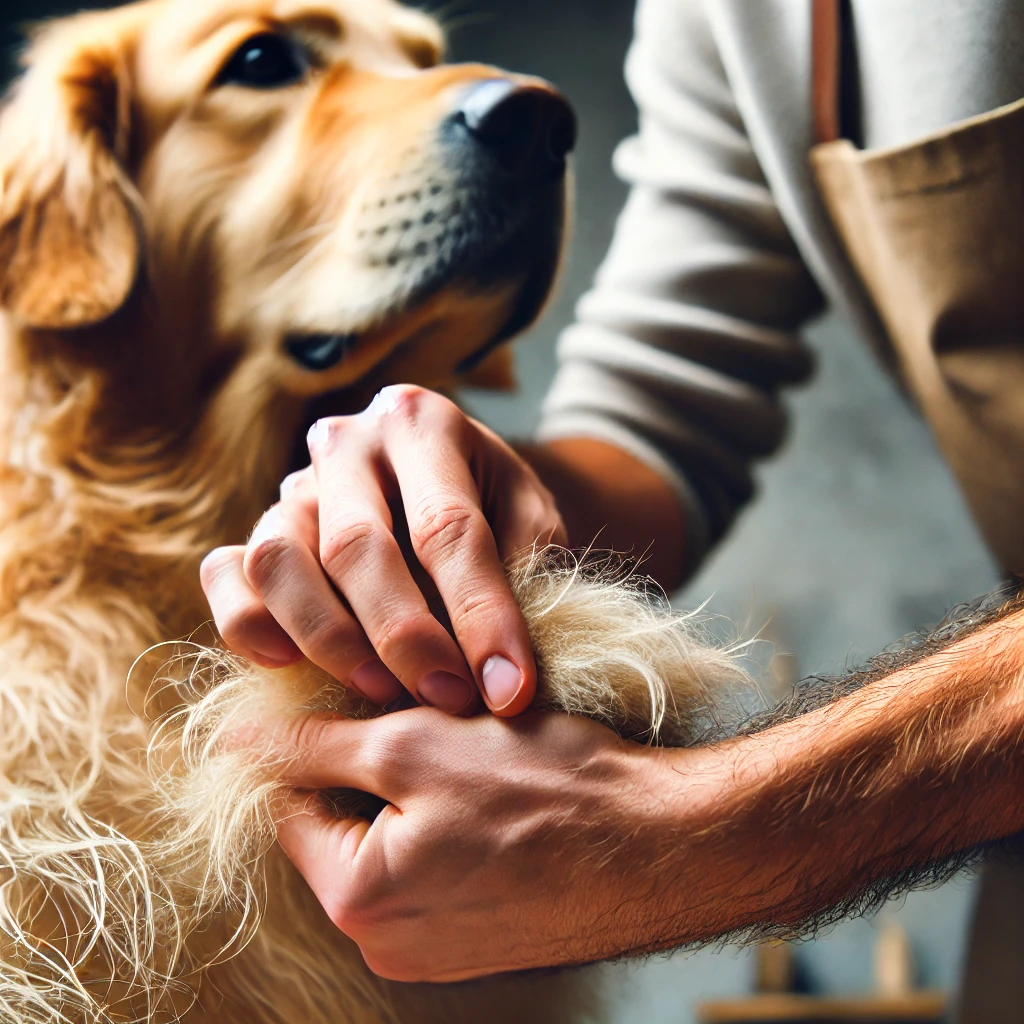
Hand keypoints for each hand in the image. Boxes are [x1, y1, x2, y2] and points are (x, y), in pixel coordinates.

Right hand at [201, 385, 565, 716]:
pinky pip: (228, 575)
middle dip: (404, 636)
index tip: (509, 688)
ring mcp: (292, 486)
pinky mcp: (256, 530)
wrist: (453, 487)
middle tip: (448, 697)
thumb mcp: (533, 523)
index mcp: (424, 424)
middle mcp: (347, 443)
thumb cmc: (499, 509)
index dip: (481, 614)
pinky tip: (291, 665)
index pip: (448, 527)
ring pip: (278, 560)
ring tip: (380, 690)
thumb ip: (522, 575)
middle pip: (356, 545)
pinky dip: (248, 625)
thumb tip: (500, 669)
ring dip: (328, 638)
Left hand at [264, 707, 714, 981]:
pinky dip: (450, 825)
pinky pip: (434, 869)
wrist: (663, 845)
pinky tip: (497, 793)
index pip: (292, 804)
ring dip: (416, 793)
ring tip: (471, 755)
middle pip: (342, 826)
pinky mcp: (480, 939)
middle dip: (373, 767)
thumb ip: (314, 745)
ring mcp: (437, 949)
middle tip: (429, 719)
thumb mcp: (415, 746)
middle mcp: (386, 943)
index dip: (322, 739)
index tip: (364, 699)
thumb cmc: (545, 790)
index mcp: (357, 900)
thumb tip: (234, 741)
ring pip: (391, 843)